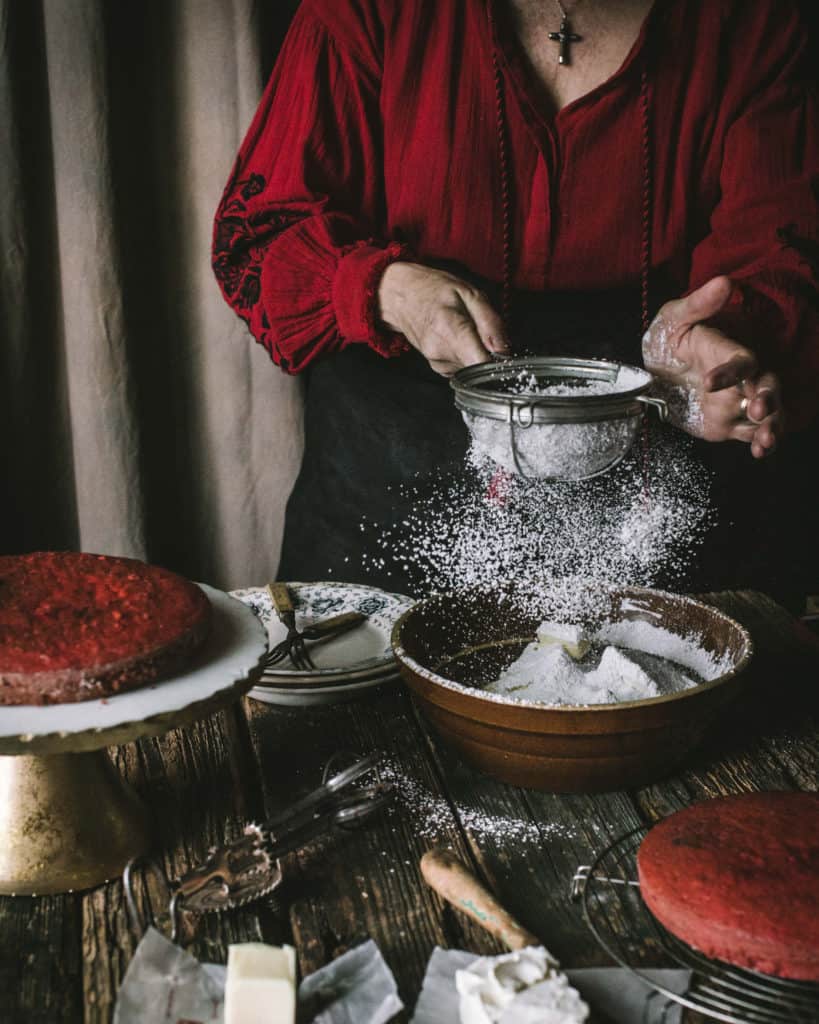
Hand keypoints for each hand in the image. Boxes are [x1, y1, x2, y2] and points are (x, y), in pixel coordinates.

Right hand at [378, 262, 509, 375]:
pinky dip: (467, 355)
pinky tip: (457, 338)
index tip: (501, 351)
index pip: (482, 365)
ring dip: (477, 352)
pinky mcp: (437, 368)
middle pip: (481, 368)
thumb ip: (490, 323)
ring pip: (473, 368)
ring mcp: (437, 362)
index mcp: (451, 331)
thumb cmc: (434, 290)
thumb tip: (504, 350)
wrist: (401, 296)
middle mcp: (441, 352)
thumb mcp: (470, 293)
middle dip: (489, 353)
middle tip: (481, 329)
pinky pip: (463, 368)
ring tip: (465, 329)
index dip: (498, 362)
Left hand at [642, 276, 782, 457]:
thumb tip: (724, 282)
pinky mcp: (729, 423)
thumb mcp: (674, 318)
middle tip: (759, 410)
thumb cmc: (667, 339)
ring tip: (766, 440)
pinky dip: (760, 443)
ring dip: (770, 426)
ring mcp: (736, 402)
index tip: (710, 382)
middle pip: (767, 386)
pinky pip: (750, 434)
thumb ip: (698, 304)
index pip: (740, 360)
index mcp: (727, 351)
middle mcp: (739, 378)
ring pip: (765, 414)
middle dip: (768, 399)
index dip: (732, 371)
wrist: (653, 373)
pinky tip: (761, 451)